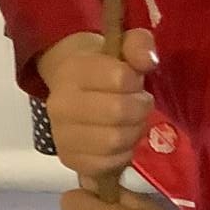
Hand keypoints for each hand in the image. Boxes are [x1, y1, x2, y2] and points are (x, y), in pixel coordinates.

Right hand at [37, 30, 158, 179]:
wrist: (73, 89)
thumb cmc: (104, 69)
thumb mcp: (122, 46)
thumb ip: (139, 45)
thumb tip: (149, 60)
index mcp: (73, 71)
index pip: (120, 78)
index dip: (136, 82)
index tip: (134, 83)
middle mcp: (60, 104)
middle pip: (119, 112)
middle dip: (139, 110)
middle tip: (139, 106)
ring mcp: (61, 135)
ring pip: (114, 140)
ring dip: (133, 133)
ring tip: (130, 123)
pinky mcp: (69, 159)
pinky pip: (107, 164)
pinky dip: (122, 155)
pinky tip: (120, 143)